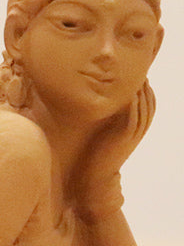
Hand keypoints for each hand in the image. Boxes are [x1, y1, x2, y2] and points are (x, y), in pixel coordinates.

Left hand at [75, 82, 154, 219]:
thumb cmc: (97, 153)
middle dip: (145, 85)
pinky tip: (131, 92)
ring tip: (138, 76)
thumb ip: (111, 118)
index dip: (145, 87)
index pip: (148, 102)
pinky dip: (134, 104)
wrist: (96, 176)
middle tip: (139, 69)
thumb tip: (105, 102)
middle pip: (149, 101)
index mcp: (136, 126)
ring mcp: (133, 133)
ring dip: (141, 91)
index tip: (138, 72)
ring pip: (144, 107)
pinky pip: (134, 117)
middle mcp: (138, 129)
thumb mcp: (108, 132)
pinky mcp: (125, 137)